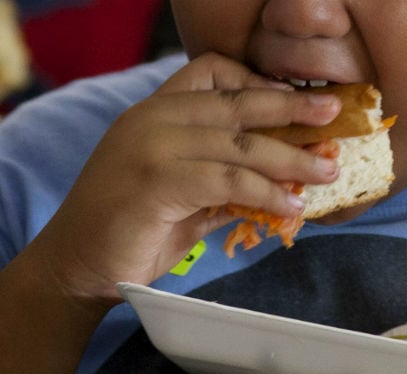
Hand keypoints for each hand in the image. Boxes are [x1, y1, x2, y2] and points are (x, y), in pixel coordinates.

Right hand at [28, 53, 341, 303]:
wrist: (74, 268)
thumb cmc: (128, 233)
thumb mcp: (183, 199)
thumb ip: (223, 185)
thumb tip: (277, 187)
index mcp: (154, 113)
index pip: (209, 72)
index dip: (256, 80)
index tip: (293, 99)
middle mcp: (151, 119)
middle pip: (235, 102)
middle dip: (290, 106)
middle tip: (332, 114)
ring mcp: (151, 146)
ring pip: (239, 143)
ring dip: (290, 157)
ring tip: (326, 170)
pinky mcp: (157, 180)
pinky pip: (228, 180)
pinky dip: (266, 193)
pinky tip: (290, 207)